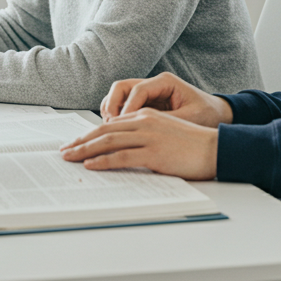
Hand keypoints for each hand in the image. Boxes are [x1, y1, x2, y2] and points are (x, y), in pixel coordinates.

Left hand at [60, 109, 217, 179]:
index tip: (76, 143)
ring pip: (108, 142)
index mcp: (146, 116)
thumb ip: (144, 137)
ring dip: (85, 150)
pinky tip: (90, 165)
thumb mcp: (165, 133)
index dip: (90, 134)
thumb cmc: (193, 145)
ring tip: (69, 157)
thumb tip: (124, 150)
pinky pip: (121, 157)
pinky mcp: (154, 153)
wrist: (216, 148)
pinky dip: (103, 161)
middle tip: (64, 151)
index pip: (111, 125)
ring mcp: (148, 137)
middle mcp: (144, 122)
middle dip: (81, 141)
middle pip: (104, 131)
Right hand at [100, 73, 233, 127]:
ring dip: (111, 110)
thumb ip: (166, 123)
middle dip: (113, 106)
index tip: (122, 126)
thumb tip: (142, 133)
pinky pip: (123, 105)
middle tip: (110, 126)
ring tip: (110, 129)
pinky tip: (116, 131)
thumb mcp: (189, 120)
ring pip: (118, 95)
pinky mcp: (145, 104)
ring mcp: (148, 93)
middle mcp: (154, 84)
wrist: (218, 115)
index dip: (126, 109)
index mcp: (166, 82)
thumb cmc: (207, 116)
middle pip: (121, 87)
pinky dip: (116, 116)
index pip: (137, 90)